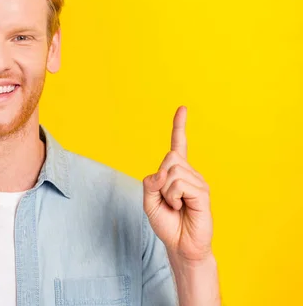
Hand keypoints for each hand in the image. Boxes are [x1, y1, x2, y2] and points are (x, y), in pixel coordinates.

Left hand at [143, 106, 212, 261]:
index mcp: (176, 173)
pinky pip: (179, 184)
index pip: (178, 145)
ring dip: (166, 192)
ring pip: (172, 171)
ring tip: (175, 206)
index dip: (179, 126)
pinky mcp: (203, 192)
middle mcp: (189, 173)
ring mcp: (198, 182)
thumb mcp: (149, 201)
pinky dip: (173, 197)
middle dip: (160, 178)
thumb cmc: (167, 223)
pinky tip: (181, 207)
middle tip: (166, 199)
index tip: (182, 108)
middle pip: (169, 158)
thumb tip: (162, 172)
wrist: (181, 245)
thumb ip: (150, 183)